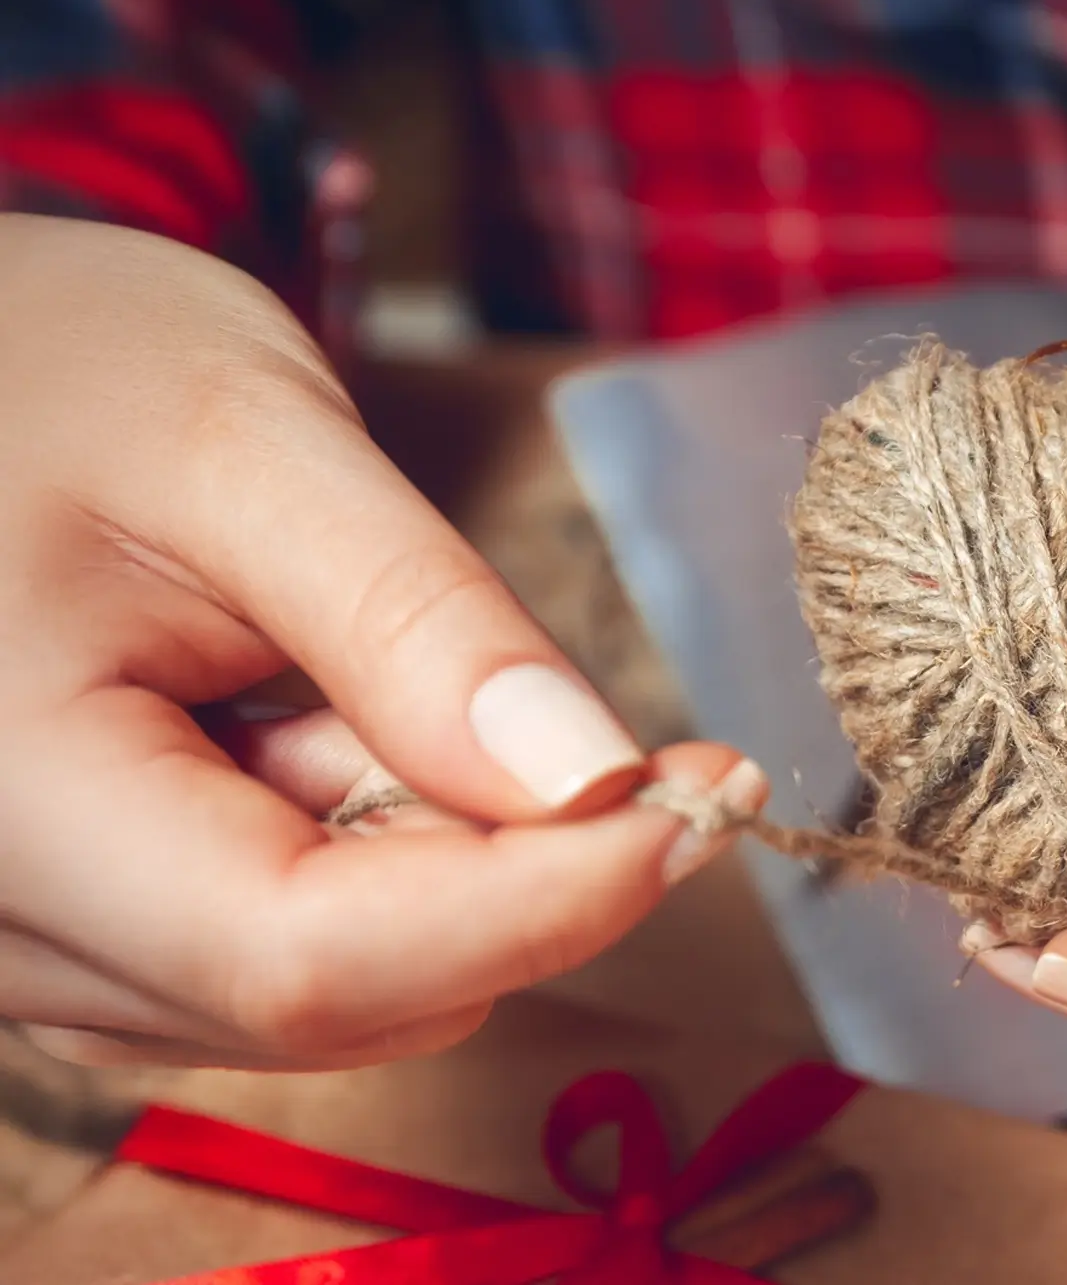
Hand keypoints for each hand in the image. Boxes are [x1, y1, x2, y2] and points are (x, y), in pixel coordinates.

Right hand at [0, 214, 764, 1069]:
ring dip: (449, 862)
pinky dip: (385, 861)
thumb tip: (596, 787)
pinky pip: (288, 953)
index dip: (539, 904)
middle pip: (337, 993)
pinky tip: (346, 727)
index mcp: (1, 807)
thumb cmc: (58, 364)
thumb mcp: (249, 447)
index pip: (304, 955)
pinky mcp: (95, 931)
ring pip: (334, 994)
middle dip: (525, 878)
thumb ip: (417, 626)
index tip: (705, 801)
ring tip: (395, 675)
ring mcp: (35, 947)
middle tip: (637, 745)